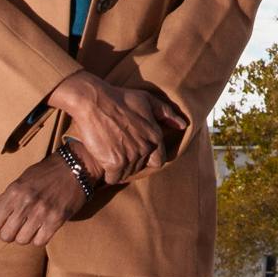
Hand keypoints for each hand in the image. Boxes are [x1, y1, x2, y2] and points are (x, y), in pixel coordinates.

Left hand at [0, 154, 89, 246]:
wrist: (74, 167)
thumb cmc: (43, 175)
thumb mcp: (18, 183)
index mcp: (14, 191)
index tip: (8, 218)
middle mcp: (26, 202)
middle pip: (6, 236)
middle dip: (11, 233)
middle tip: (19, 224)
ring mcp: (42, 212)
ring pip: (22, 240)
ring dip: (25, 236)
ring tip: (31, 225)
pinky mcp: (56, 219)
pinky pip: (40, 241)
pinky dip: (39, 238)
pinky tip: (43, 227)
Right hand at [48, 71, 177, 182]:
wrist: (94, 102)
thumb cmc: (120, 99)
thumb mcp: (146, 100)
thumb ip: (166, 113)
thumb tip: (182, 125)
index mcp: (155, 135)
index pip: (158, 160)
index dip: (148, 159)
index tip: (137, 153)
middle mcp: (146, 148)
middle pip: (140, 167)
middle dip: (132, 162)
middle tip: (120, 152)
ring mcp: (130, 156)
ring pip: (127, 173)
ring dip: (120, 168)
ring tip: (111, 155)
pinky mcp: (114, 162)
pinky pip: (113, 178)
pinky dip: (109, 174)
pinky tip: (105, 163)